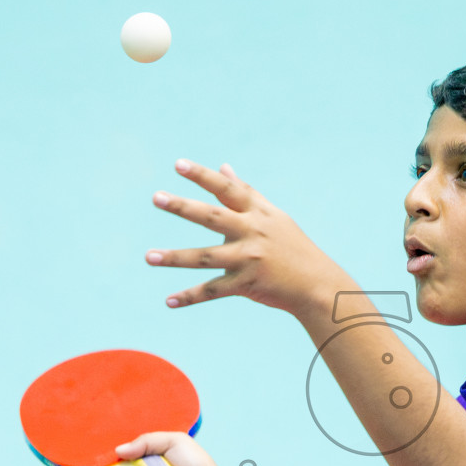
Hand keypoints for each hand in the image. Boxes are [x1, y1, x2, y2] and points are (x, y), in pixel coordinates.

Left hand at [146, 160, 348, 315]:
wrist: (317, 285)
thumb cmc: (292, 247)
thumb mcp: (273, 216)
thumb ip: (245, 193)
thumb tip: (223, 167)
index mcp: (257, 213)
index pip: (227, 189)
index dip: (203, 176)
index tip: (178, 164)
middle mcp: (252, 232)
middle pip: (213, 217)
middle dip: (184, 207)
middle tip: (156, 197)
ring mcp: (249, 259)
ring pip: (206, 256)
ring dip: (175, 257)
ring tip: (148, 256)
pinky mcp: (247, 284)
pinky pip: (213, 291)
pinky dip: (190, 297)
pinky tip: (169, 301)